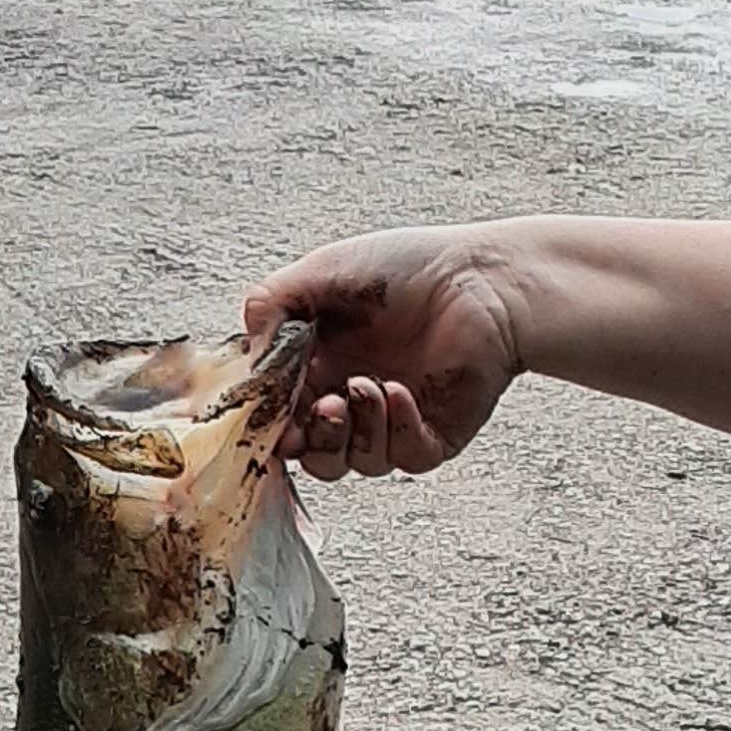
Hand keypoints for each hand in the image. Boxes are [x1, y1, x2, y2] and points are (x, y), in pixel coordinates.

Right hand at [241, 229, 522, 476]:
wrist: (481, 277)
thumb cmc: (407, 267)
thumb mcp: (321, 273)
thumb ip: (271, 305)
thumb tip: (249, 353)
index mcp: (321, 364)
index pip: (283, 414)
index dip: (272, 424)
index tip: (268, 418)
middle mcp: (354, 396)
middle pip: (315, 454)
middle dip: (312, 440)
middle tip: (324, 409)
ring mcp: (395, 420)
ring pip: (357, 462)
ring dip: (356, 431)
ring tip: (368, 386)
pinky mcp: (435, 434)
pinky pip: (406, 458)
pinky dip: (398, 430)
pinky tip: (402, 392)